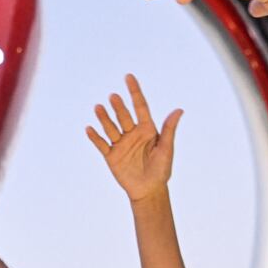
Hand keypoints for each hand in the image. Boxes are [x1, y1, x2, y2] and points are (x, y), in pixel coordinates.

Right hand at [86, 75, 182, 202]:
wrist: (149, 190)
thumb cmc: (161, 170)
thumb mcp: (167, 149)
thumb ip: (169, 130)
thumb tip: (179, 110)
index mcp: (147, 129)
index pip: (140, 106)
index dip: (134, 91)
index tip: (128, 77)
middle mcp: (132, 133)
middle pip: (123, 116)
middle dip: (118, 106)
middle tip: (113, 97)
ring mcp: (120, 144)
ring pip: (111, 127)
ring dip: (104, 118)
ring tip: (98, 107)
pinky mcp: (111, 156)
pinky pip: (101, 144)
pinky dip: (95, 137)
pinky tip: (89, 128)